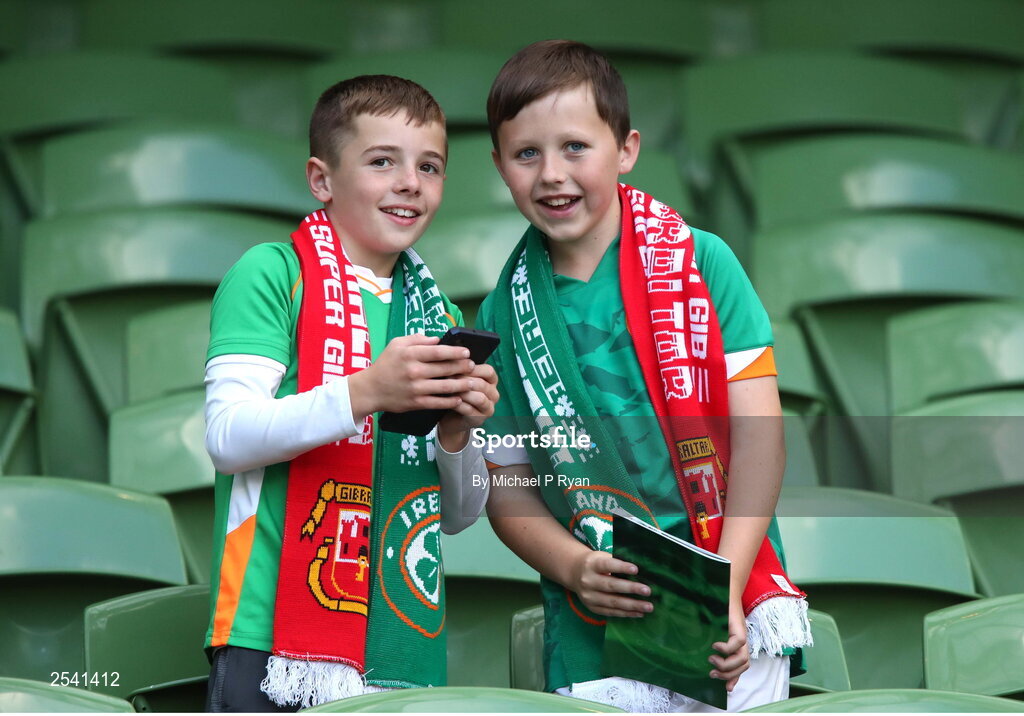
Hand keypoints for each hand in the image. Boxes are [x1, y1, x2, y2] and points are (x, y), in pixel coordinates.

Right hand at [349, 334, 474, 420]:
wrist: (371, 389)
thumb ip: (417, 339)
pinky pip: (438, 402)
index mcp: (410, 354)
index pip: (438, 351)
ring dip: (462, 384)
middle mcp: (414, 371)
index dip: (455, 352)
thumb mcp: (397, 344)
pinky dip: (450, 401)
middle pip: (445, 368)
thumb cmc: (386, 364)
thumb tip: (438, 339)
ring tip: (472, 382)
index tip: (467, 352)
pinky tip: (460, 398)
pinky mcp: (415, 403)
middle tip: (473, 366)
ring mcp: (415, 388)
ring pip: (445, 386)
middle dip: (462, 367)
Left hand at [437, 363, 498, 449]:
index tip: (457, 366)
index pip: (489, 371)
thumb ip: (462, 369)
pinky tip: (448, 401)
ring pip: (479, 398)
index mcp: (492, 381)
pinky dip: (458, 405)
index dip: (473, 368)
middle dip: (464, 380)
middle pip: (482, 384)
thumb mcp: (461, 379)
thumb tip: (454, 356)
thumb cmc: (456, 393)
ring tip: (449, 389)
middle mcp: (493, 394)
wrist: (451, 418)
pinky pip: (470, 410)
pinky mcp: (479, 419)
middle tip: (448, 377)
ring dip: (463, 392)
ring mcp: (488, 408)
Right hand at [568, 549, 652, 617]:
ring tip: (648, 607)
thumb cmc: (595, 563)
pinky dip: (626, 613)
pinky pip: (611, 612)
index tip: (636, 569)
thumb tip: (641, 572)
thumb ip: (616, 562)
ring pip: (612, 602)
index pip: (607, 565)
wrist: (574, 573)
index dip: (621, 567)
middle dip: (630, 589)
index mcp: (592, 565)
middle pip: (611, 586)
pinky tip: (639, 613)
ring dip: (632, 605)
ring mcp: (589, 596)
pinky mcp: (592, 608)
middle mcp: (588, 581)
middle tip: (647, 591)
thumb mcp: (601, 557)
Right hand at [709, 597, 749, 691]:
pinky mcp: (739, 626)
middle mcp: (742, 641)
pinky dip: (726, 648)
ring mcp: (742, 634)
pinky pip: (737, 643)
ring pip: (743, 659)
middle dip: (728, 674)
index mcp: (737, 643)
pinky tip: (715, 645)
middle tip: (711, 673)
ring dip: (726, 664)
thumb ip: (713, 643)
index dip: (735, 677)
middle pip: (743, 666)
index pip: (742, 666)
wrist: (721, 588)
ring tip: (711, 658)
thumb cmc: (714, 608)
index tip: (725, 688)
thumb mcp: (713, 629)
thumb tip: (706, 656)